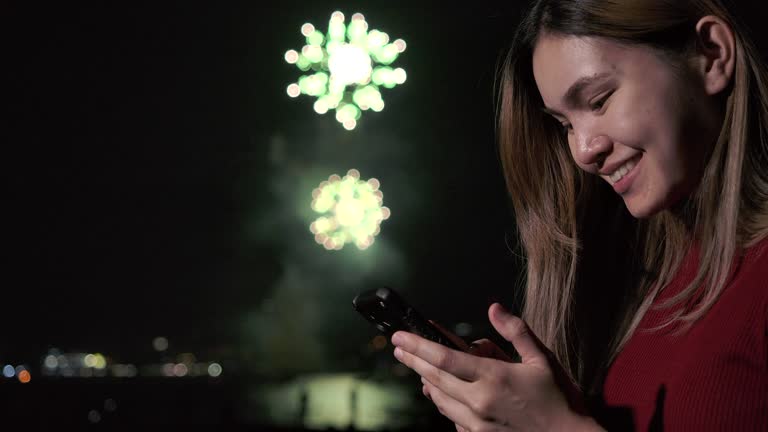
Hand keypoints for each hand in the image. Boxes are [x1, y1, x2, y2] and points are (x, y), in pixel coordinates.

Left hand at [392, 303, 599, 431]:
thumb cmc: (559, 399)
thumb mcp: (542, 358)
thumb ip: (515, 331)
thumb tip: (493, 308)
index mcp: (494, 378)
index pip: (444, 359)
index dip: (417, 346)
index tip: (399, 337)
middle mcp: (479, 401)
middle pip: (434, 378)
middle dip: (414, 360)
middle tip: (400, 348)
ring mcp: (477, 423)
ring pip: (439, 399)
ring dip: (427, 381)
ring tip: (420, 368)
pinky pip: (452, 417)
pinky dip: (444, 402)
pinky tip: (443, 393)